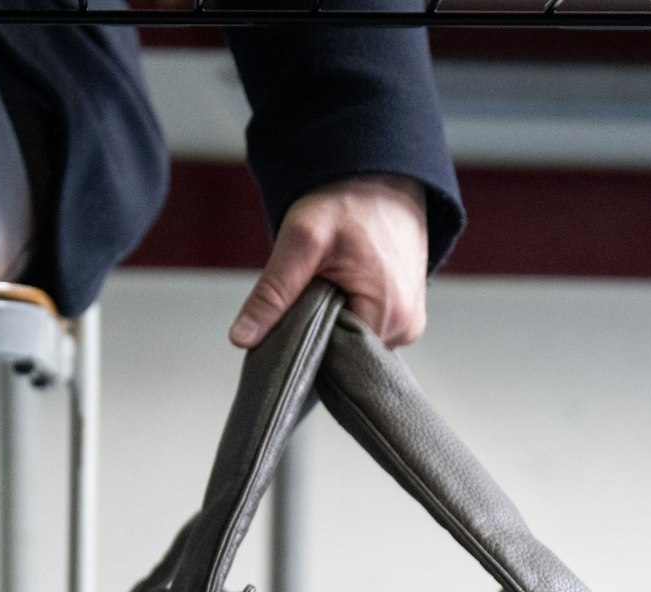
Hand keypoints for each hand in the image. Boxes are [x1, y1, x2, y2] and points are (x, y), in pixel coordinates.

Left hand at [229, 174, 429, 350]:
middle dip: (316, 335)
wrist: (381, 171)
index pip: (334, 362)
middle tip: (303, 297)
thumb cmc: (348, 199)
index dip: (304, 348)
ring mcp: (408, 322)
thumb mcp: (301, 240)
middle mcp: (406, 329)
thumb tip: (242, 338)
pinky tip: (336, 292)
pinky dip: (345, 316)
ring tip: (322, 289)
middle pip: (344, 355)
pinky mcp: (405, 312)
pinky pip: (365, 329)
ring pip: (353, 342)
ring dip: (330, 325)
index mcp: (388, 317)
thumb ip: (272, 293)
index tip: (286, 325)